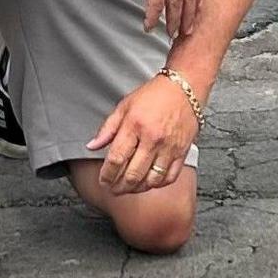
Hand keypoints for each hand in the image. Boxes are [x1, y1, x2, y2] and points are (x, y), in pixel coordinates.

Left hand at [88, 76, 199, 194]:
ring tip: (129, 188)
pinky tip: (149, 182)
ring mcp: (169, 147)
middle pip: (133, 174)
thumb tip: (92, 146)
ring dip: (137, 189)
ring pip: (151, 180)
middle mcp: (153, 139)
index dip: (106, 175)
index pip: (116, 159)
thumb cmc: (154, 95)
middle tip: (112, 189)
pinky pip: (170, 177)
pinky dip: (157, 184)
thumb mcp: (124, 106)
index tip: (102, 181)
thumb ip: (107, 129)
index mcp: (135, 126)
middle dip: (119, 187)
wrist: (185, 87)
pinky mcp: (183, 152)